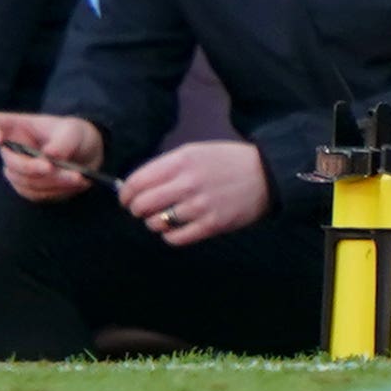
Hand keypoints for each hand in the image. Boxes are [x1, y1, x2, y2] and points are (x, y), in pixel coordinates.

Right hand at [0, 110, 103, 204]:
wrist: (87, 156)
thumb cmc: (74, 135)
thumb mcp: (74, 131)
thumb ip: (63, 142)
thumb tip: (49, 156)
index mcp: (15, 127)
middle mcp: (11, 149)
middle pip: (9, 161)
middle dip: (31, 167)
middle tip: (51, 167)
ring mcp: (19, 171)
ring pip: (25, 182)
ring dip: (51, 181)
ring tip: (77, 176)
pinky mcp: (30, 189)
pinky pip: (37, 194)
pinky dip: (57, 190)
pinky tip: (76, 183)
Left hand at [117, 137, 271, 247]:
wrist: (264, 174)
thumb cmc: (225, 161)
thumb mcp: (194, 152)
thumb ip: (167, 166)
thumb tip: (138, 185)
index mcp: (180, 161)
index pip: (138, 181)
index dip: (126, 193)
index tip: (125, 199)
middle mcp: (187, 183)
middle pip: (143, 204)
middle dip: (136, 209)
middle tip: (139, 211)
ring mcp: (200, 205)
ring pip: (157, 223)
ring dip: (152, 223)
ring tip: (159, 219)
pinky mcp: (212, 225)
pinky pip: (177, 238)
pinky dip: (169, 237)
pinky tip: (173, 230)